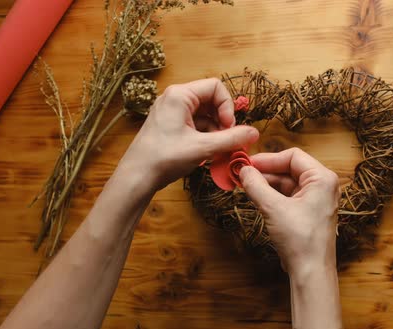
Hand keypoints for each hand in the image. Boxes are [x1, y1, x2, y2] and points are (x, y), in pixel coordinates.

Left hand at [118, 78, 258, 192]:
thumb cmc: (164, 158)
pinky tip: (208, 154)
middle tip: (227, 141)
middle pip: (211, 101)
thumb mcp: (203, 147)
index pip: (215, 87)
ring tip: (218, 151)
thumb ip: (231, 139)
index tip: (228, 127)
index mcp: (180, 95)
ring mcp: (172, 113)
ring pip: (205, 115)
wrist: (137, 177)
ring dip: (216, 132)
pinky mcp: (171, 126)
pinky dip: (206, 137)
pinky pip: (196, 125)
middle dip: (223, 121)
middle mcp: (175, 99)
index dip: (227, 106)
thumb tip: (255, 133)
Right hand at [239, 148, 340, 276]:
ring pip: (287, 183)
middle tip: (243, 174)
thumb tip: (243, 171)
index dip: (268, 159)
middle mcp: (323, 186)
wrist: (310, 271)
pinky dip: (272, 195)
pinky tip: (257, 197)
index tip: (248, 163)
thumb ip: (256, 185)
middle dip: (266, 172)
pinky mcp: (308, 212)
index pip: (293, 156)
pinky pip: (289, 196)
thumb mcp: (273, 208)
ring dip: (267, 184)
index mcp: (322, 179)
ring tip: (246, 186)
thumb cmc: (301, 240)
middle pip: (290, 169)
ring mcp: (316, 200)